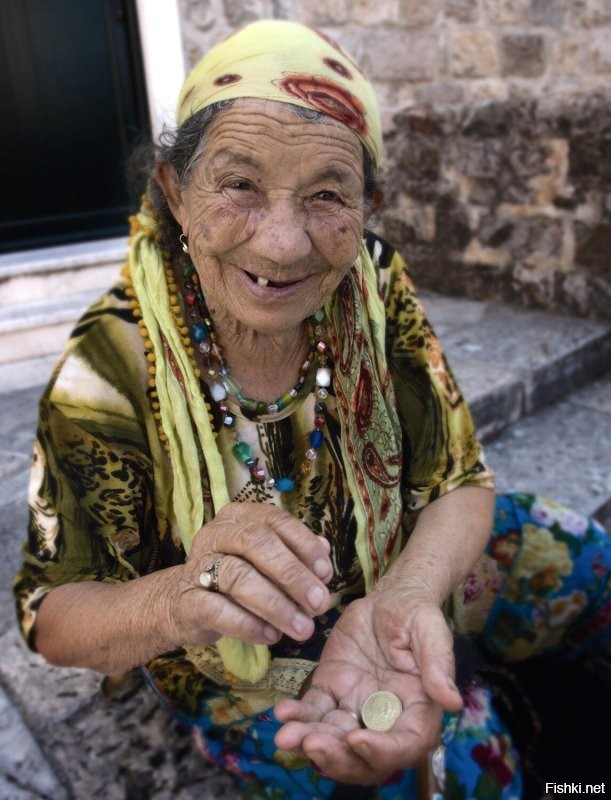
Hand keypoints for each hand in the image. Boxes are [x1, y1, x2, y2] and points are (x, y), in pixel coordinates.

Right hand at [171, 503, 332, 646]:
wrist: (185, 604)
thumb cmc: (237, 577)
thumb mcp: (268, 562)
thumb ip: (295, 554)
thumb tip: (324, 553)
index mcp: (240, 517)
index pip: (275, 520)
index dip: (304, 544)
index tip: (325, 573)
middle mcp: (216, 534)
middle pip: (255, 542)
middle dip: (292, 574)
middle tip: (319, 603)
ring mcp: (197, 566)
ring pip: (237, 576)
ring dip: (275, 604)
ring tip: (301, 627)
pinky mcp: (186, 601)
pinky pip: (217, 610)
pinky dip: (248, 625)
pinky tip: (270, 636)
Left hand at [274, 584, 461, 784]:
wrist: (389, 596)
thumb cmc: (416, 613)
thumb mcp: (431, 631)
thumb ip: (438, 665)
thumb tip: (452, 701)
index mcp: (417, 709)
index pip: (405, 745)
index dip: (382, 752)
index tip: (358, 739)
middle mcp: (385, 716)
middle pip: (364, 755)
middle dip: (337, 757)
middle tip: (312, 744)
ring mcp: (356, 704)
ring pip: (333, 736)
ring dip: (310, 741)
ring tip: (287, 737)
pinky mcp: (332, 688)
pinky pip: (314, 708)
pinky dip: (298, 715)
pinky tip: (283, 712)